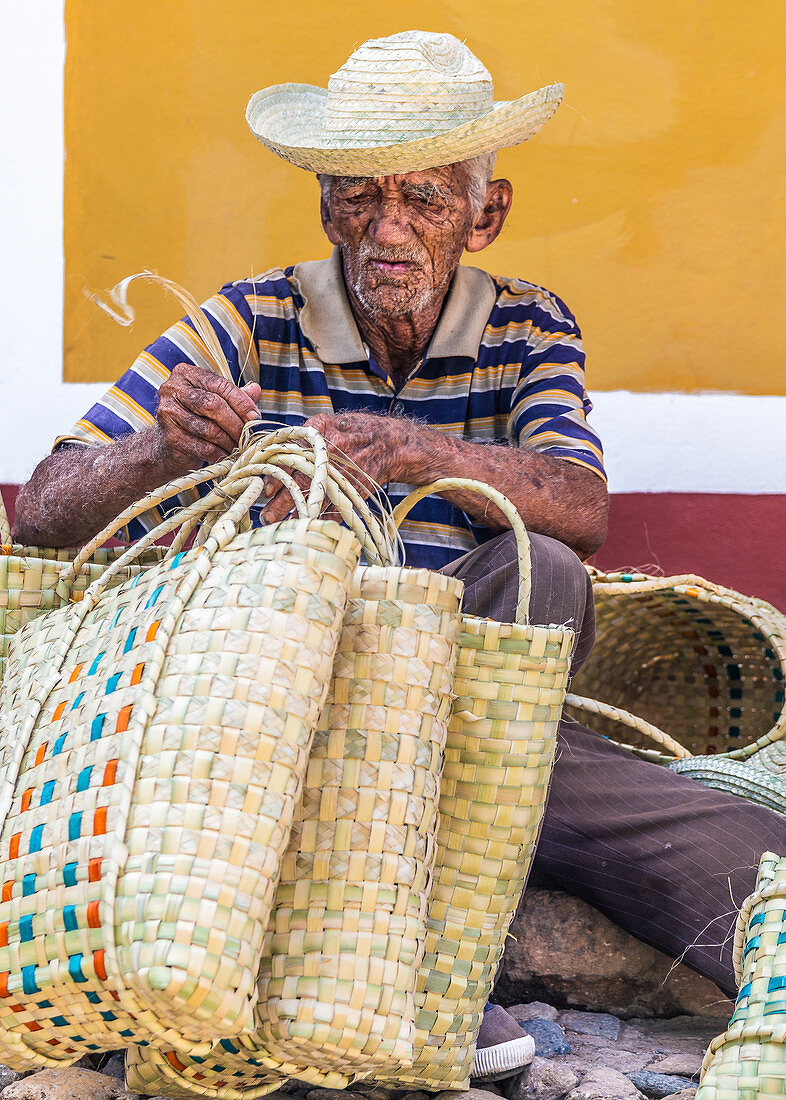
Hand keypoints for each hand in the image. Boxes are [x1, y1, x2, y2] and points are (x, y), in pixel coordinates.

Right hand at [154, 363, 260, 475]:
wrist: (168, 445)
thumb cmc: (196, 417)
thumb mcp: (216, 400)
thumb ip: (235, 395)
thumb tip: (256, 389)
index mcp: (185, 374)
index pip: (220, 385)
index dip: (242, 402)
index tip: (256, 417)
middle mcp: (172, 389)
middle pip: (214, 405)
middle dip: (236, 422)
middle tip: (250, 434)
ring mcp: (168, 413)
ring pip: (210, 429)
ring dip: (230, 440)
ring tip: (242, 446)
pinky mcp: (170, 437)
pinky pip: (203, 447)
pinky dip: (220, 453)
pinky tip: (229, 455)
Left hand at [260, 411, 411, 522]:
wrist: (390, 444)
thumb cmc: (353, 430)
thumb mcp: (327, 422)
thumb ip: (302, 434)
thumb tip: (274, 448)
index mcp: (320, 439)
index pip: (291, 461)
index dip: (276, 477)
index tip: (265, 490)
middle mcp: (330, 460)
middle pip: (300, 486)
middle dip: (281, 504)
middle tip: (265, 516)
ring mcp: (342, 479)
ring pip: (315, 503)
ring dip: (296, 515)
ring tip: (279, 525)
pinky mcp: (353, 494)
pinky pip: (334, 512)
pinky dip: (320, 520)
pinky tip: (306, 525)